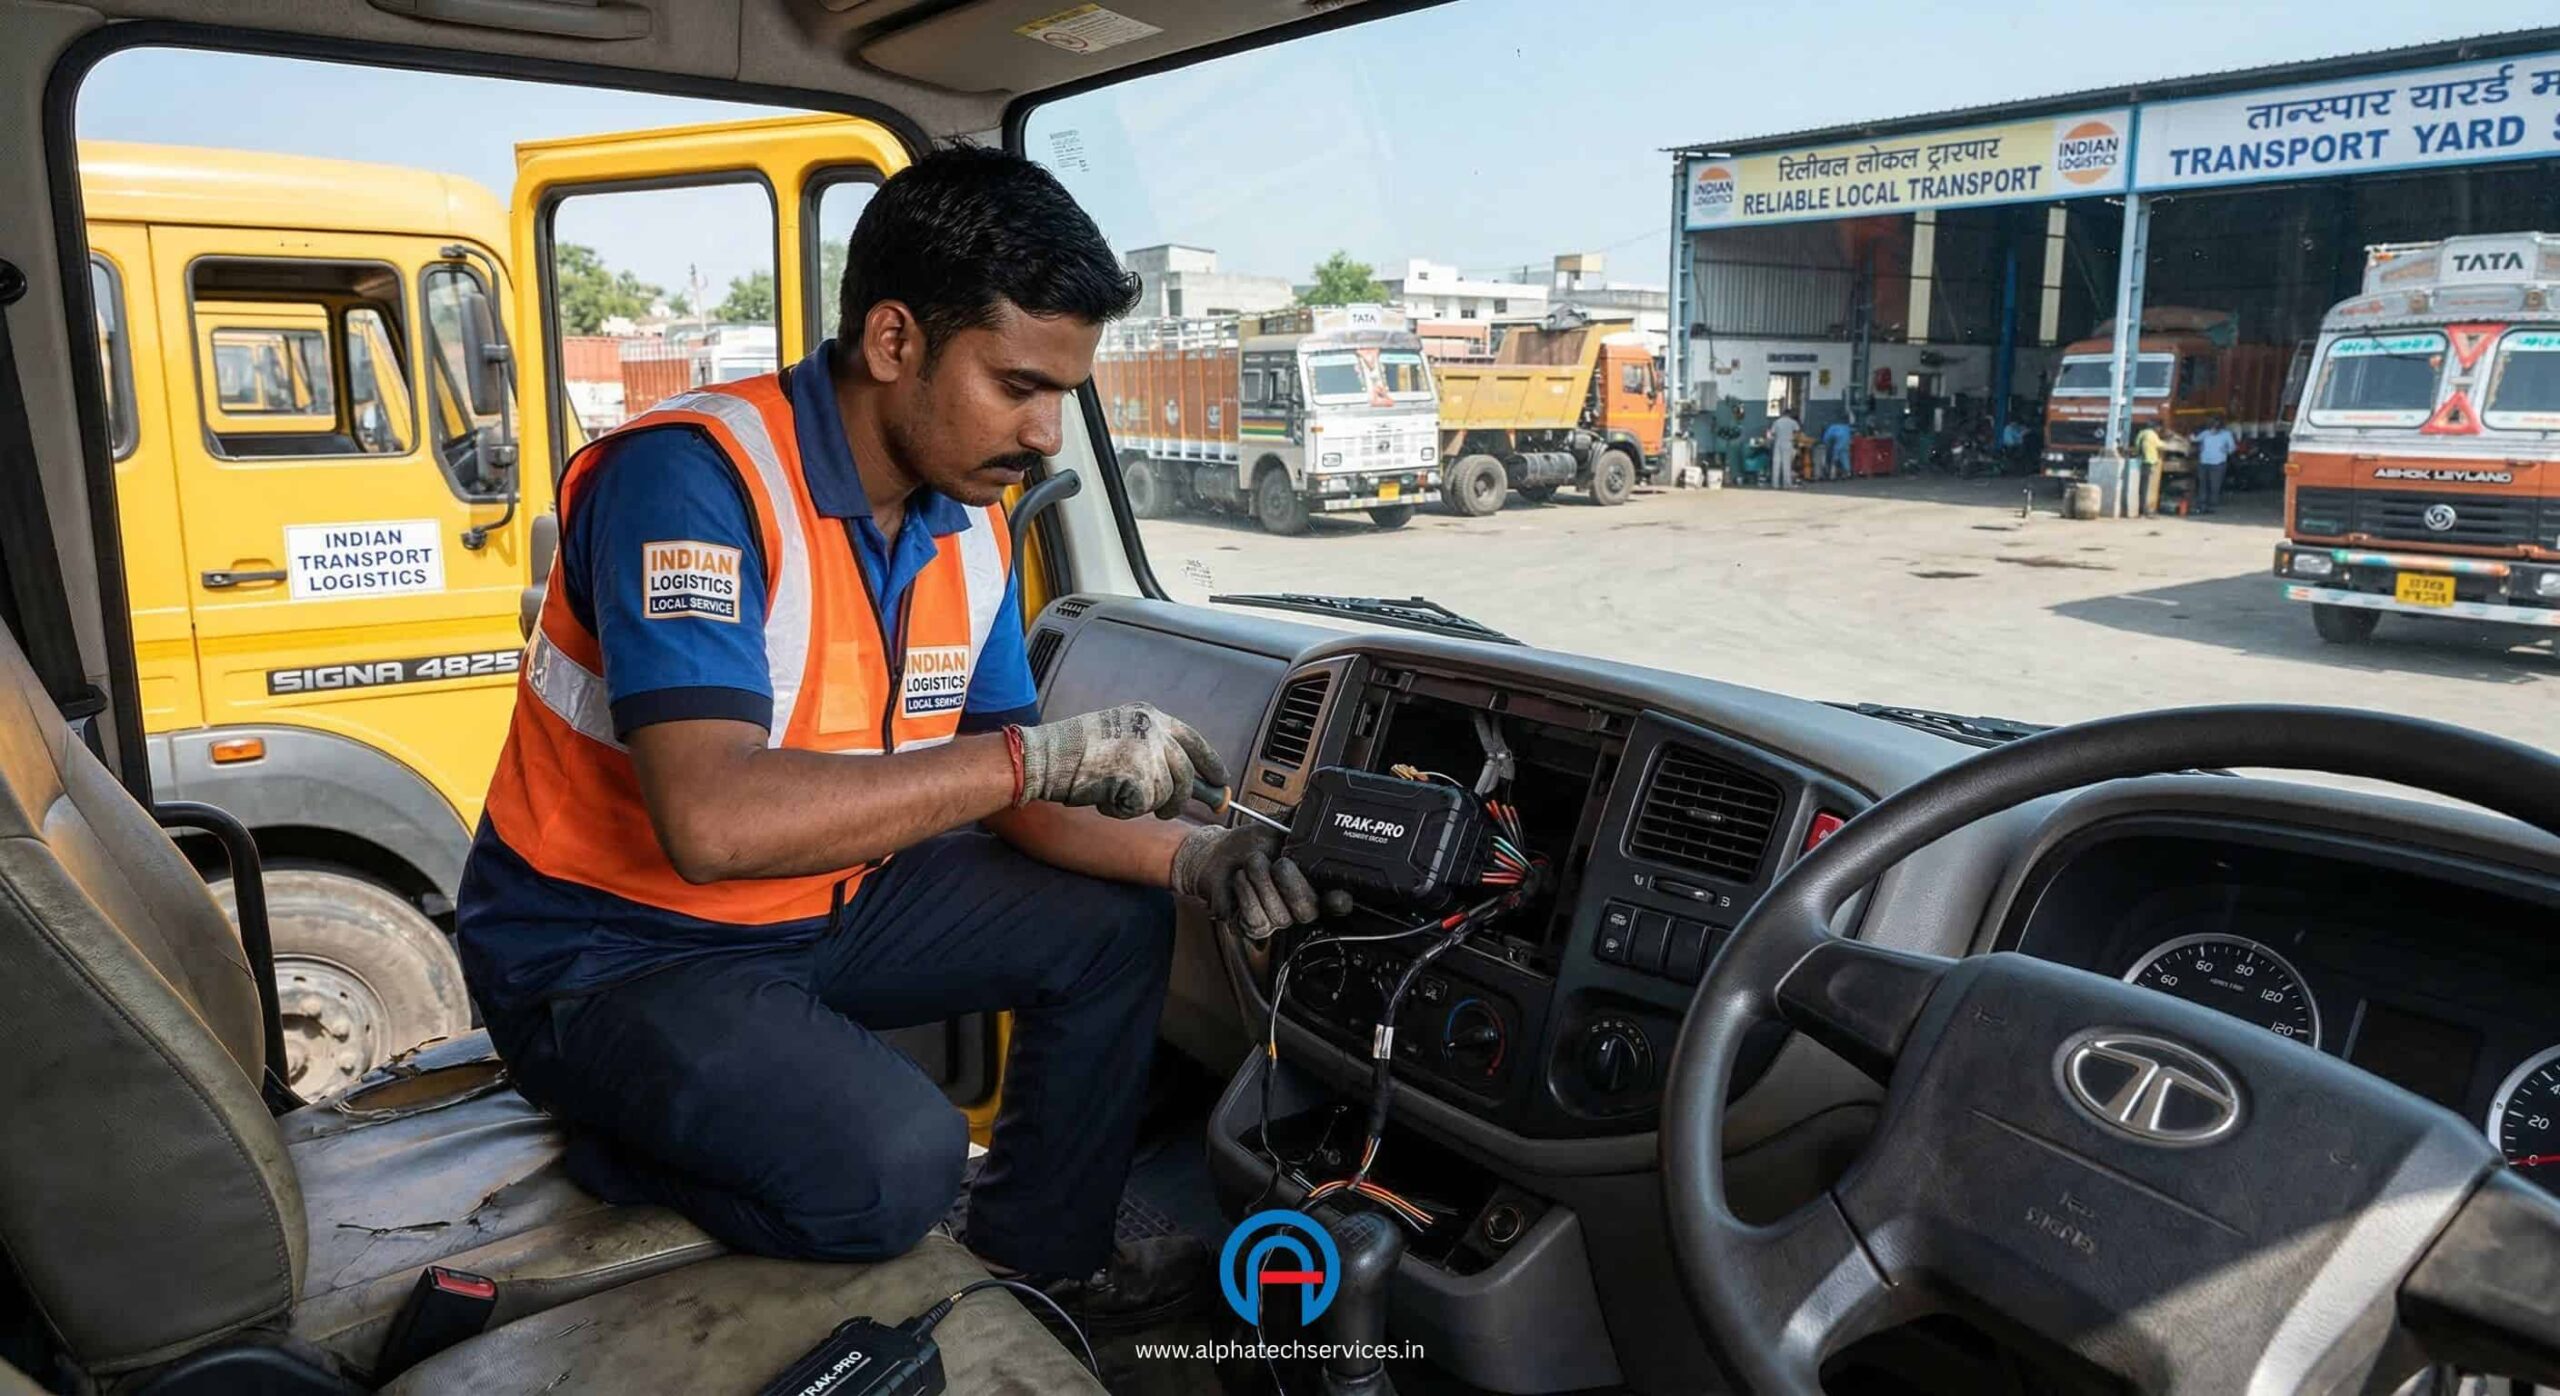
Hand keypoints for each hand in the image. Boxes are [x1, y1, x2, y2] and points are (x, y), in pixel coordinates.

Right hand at [1015, 703, 1227, 819]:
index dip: (1210, 763)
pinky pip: (1143, 807)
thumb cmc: (1076, 752)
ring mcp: (1147, 751)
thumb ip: (1154, 753)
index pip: (1194, 740)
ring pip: (1167, 795)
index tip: (1220, 781)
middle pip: (1187, 775)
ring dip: (1142, 805)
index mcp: (1150, 716)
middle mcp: (1153, 729)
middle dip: (1183, 800)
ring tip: (1113, 794)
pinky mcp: (1138, 775)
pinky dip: (1122, 811)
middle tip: (1169, 813)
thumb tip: (1194, 784)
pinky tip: (1103, 798)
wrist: (1046, 757)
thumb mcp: (1122, 738)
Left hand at [1170, 824, 1348, 937]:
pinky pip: (1256, 921)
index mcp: (1313, 883)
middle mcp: (1298, 905)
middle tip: (1280, 863)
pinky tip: (1241, 880)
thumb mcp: (1278, 826)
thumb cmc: (1249, 844)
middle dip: (1293, 886)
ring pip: (1280, 917)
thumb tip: (1317, 805)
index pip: (1338, 902)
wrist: (1216, 856)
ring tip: (1252, 863)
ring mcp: (1277, 919)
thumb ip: (1301, 821)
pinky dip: (1246, 895)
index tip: (1339, 895)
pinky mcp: (1254, 927)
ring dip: (1262, 882)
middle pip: (1309, 911)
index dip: (1340, 902)